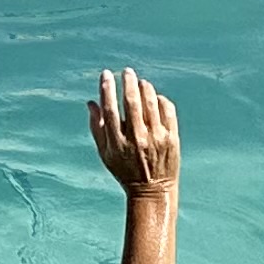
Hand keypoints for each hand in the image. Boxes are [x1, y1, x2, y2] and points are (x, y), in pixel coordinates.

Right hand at [89, 67, 180, 195]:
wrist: (153, 192)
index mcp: (118, 143)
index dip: (107, 89)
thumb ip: (97, 128)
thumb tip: (91, 102)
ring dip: (145, 88)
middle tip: (126, 71)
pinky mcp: (172, 139)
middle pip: (131, 102)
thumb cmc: (125, 171)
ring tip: (141, 82)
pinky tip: (155, 97)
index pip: (110, 110)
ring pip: (150, 103)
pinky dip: (160, 100)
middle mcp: (137, 139)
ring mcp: (156, 139)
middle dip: (128, 82)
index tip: (106, 74)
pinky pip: (167, 111)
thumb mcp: (106, 154)